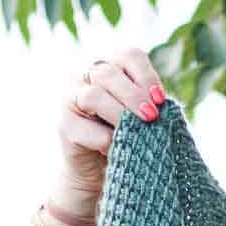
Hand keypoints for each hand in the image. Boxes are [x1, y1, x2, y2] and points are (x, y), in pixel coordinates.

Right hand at [54, 46, 167, 199]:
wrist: (100, 169)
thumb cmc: (126, 135)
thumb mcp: (139, 114)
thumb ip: (147, 102)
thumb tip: (159, 103)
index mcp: (108, 64)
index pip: (128, 56)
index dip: (146, 75)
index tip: (160, 100)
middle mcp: (85, 74)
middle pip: (109, 74)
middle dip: (134, 96)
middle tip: (152, 116)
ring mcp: (70, 97)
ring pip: (93, 96)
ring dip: (119, 114)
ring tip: (139, 130)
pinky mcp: (64, 126)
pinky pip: (87, 129)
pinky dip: (106, 140)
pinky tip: (118, 148)